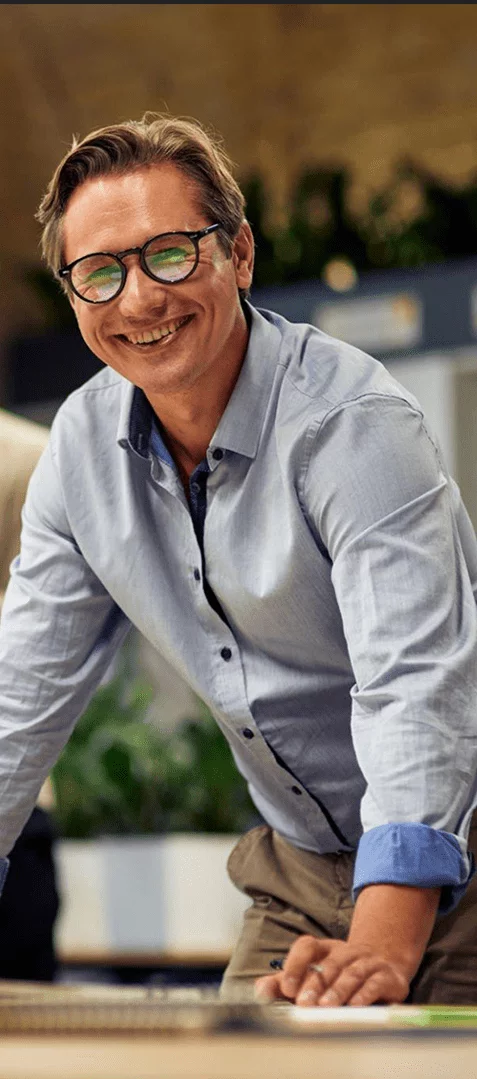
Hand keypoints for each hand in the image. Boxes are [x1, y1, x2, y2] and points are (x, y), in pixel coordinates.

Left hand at [254, 935, 409, 1006]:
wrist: (383, 964)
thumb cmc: (339, 974)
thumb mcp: (312, 974)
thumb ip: (285, 983)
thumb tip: (259, 990)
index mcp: (324, 949)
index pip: (306, 947)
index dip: (296, 965)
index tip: (287, 988)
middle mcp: (345, 952)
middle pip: (329, 964)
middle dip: (315, 984)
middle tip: (304, 1004)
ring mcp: (367, 962)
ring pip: (351, 973)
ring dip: (338, 990)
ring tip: (326, 1006)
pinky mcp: (386, 976)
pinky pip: (374, 983)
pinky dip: (364, 994)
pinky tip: (355, 1006)